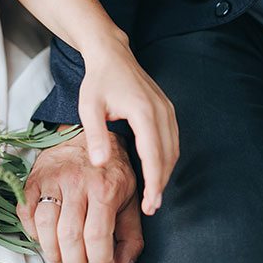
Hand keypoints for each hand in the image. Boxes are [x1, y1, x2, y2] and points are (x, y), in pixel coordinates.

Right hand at [17, 130, 143, 262]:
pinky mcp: (34, 178)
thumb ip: (131, 236)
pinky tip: (44, 237)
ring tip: (62, 259)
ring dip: (52, 252)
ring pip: (45, 226)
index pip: (98, 238)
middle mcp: (77, 183)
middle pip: (70, 237)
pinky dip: (31, 231)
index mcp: (105, 189)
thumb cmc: (111, 171)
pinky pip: (25, 211)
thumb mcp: (130, 199)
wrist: (90, 134)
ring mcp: (52, 179)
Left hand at [79, 30, 178, 215]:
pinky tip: (157, 172)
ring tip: (154, 196)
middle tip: (151, 207)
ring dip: (166, 173)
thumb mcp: (89, 107)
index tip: (150, 203)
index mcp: (143, 111)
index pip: (153, 154)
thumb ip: (95, 135)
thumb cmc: (98, 81)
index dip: (154, 182)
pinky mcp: (167, 110)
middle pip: (168, 155)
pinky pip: (172, 140)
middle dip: (161, 183)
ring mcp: (167, 109)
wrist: (112, 55)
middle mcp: (161, 111)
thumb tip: (100, 164)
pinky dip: (166, 159)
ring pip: (173, 149)